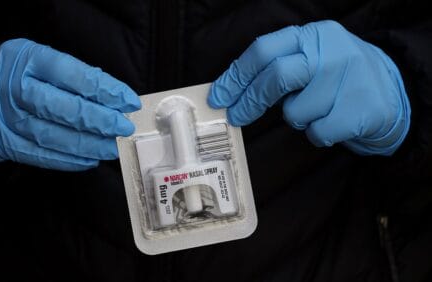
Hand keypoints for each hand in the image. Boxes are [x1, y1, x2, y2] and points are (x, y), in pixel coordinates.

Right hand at [0, 39, 140, 170]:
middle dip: (101, 120)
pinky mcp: (5, 144)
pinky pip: (42, 156)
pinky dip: (70, 161)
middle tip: (123, 127)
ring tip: (112, 147)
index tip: (129, 102)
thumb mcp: (40, 61)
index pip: (75, 75)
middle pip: (65, 108)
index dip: (107, 90)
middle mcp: (15, 87)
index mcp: (28, 59)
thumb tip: (115, 100)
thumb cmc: (20, 77)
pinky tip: (90, 159)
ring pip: (55, 136)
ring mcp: (7, 118)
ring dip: (90, 145)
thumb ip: (74, 76)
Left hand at [208, 20, 409, 155]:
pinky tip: (333, 121)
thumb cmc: (337, 79)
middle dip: (250, 101)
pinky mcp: (361, 109)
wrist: (390, 94)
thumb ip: (277, 68)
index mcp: (313, 35)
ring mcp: (349, 79)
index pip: (263, 50)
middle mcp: (332, 52)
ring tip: (317, 109)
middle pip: (276, 76)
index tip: (218, 96)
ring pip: (296, 112)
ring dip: (297, 118)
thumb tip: (231, 94)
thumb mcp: (311, 59)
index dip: (236, 76)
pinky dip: (317, 133)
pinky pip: (317, 132)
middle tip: (237, 116)